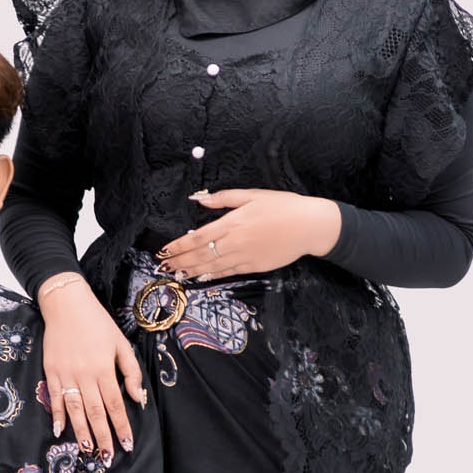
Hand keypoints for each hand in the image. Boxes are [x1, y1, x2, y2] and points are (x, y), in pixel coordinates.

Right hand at [37, 275, 145, 459]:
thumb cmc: (98, 323)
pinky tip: (60, 431)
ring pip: (75, 409)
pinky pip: (56, 398)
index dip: (121, 427)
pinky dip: (57, 415)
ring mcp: (66, 374)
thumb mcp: (121, 343)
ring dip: (81, 431)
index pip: (115, 405)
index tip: (127, 445)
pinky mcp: (51, 371)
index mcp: (104, 369)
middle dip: (102, 436)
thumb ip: (130, 371)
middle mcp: (85, 375)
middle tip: (106, 457)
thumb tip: (137, 397)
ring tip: (87, 450)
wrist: (66, 304)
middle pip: (95, 412)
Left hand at [155, 188, 341, 279]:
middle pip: (200, 255)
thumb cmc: (282, 206)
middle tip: (163, 268)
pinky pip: (228, 272)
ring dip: (192, 271)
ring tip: (176, 275)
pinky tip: (201, 277)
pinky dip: (212, 275)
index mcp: (232, 222)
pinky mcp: (254, 266)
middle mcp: (235, 242)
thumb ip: (224, 198)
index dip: (179, 246)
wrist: (309, 226)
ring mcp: (244, 257)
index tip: (164, 251)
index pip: (197, 237)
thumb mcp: (252, 195)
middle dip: (179, 262)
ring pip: (212, 267)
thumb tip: (200, 199)